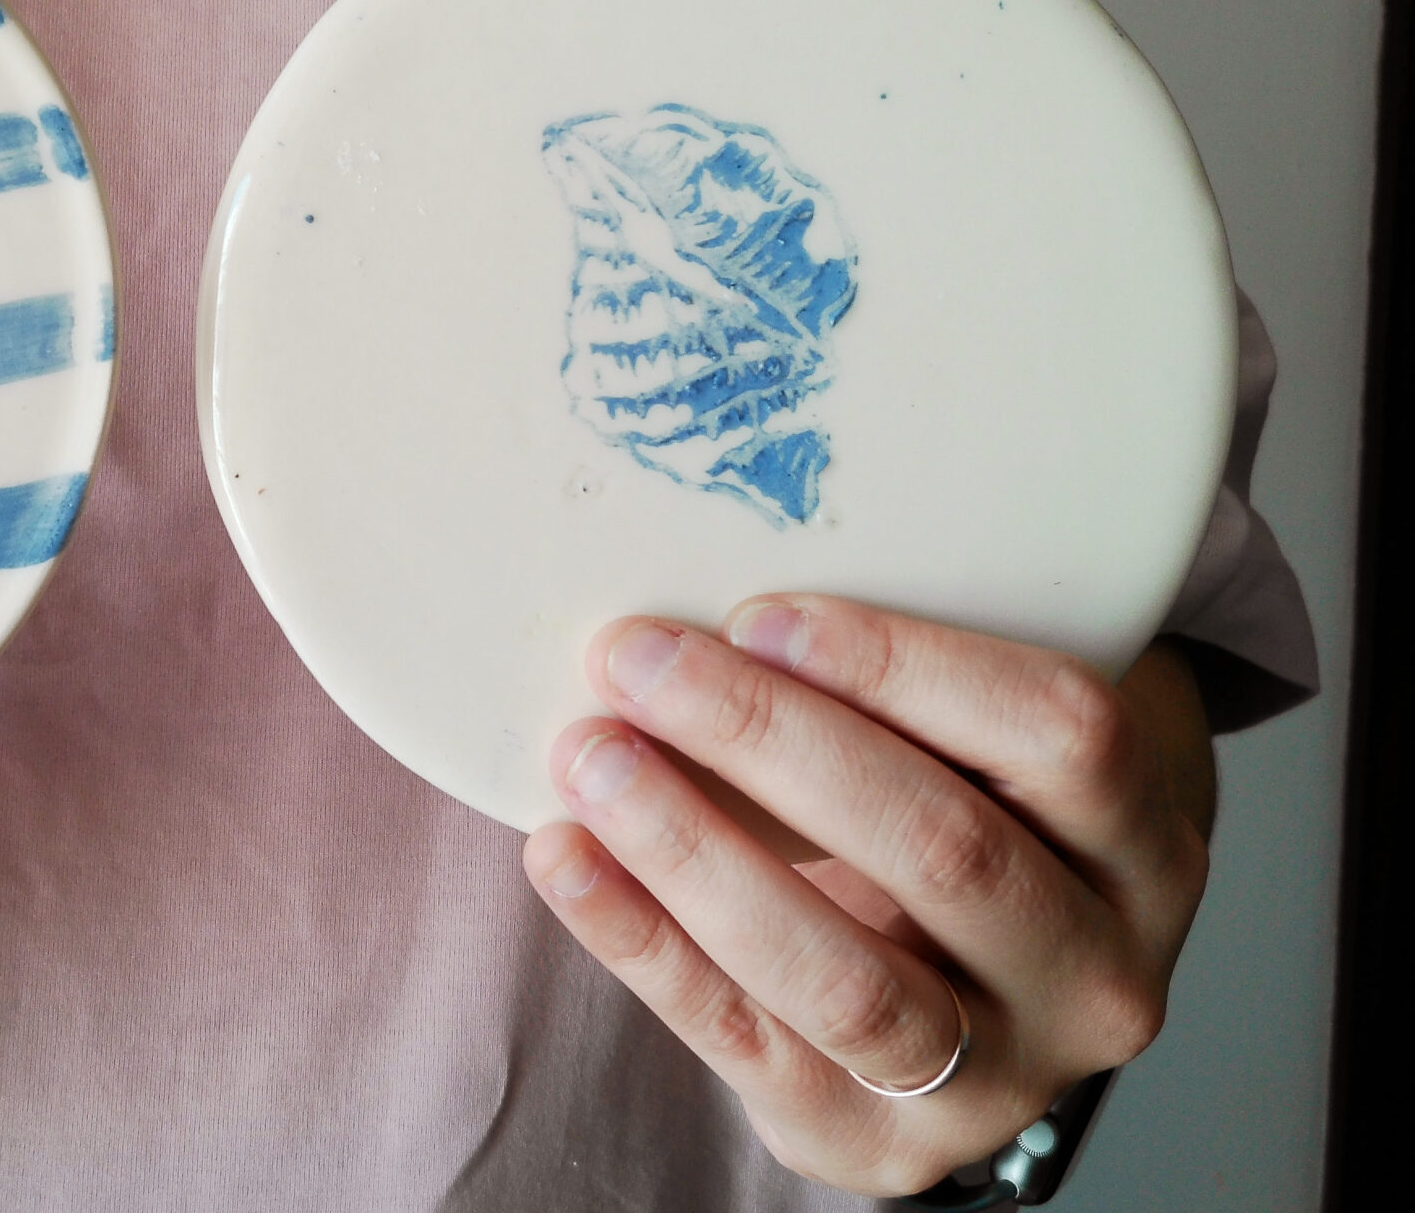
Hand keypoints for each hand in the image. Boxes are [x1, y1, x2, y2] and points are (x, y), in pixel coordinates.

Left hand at [522, 598, 1213, 1197]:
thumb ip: (911, 669)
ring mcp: (997, 1083)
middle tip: (636, 659)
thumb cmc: (966, 803)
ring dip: (696, 853)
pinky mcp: (874, 1144)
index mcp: (1149, 846)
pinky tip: (566, 855)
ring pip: (845, 976)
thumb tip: (716, 572)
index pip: (1062, 736)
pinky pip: (744, 1039)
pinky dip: (641, 941)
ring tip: (591, 758)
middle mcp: (1098, 977)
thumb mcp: (987, 731)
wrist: (983, 990)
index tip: (757, 613)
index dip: (903, 668)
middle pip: (944, 850)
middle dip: (769, 740)